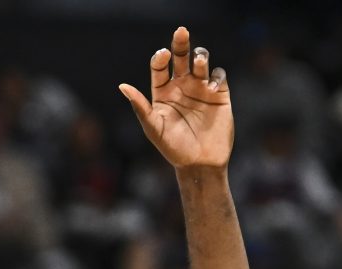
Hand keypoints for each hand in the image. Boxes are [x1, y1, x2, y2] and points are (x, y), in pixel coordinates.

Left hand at [119, 27, 232, 170]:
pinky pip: (219, 76)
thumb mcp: (154, 128)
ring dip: (200, 56)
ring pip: (201, 62)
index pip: (159, 66)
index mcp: (163, 91)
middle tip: (181, 31)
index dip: (160, 57)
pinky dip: (216, 76)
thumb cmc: (174, 149)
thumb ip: (140, 107)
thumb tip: (122, 86)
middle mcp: (181, 86)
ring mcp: (201, 89)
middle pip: (180, 57)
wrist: (200, 164)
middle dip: (180, 43)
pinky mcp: (219, 95)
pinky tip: (212, 87)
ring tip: (198, 62)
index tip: (163, 56)